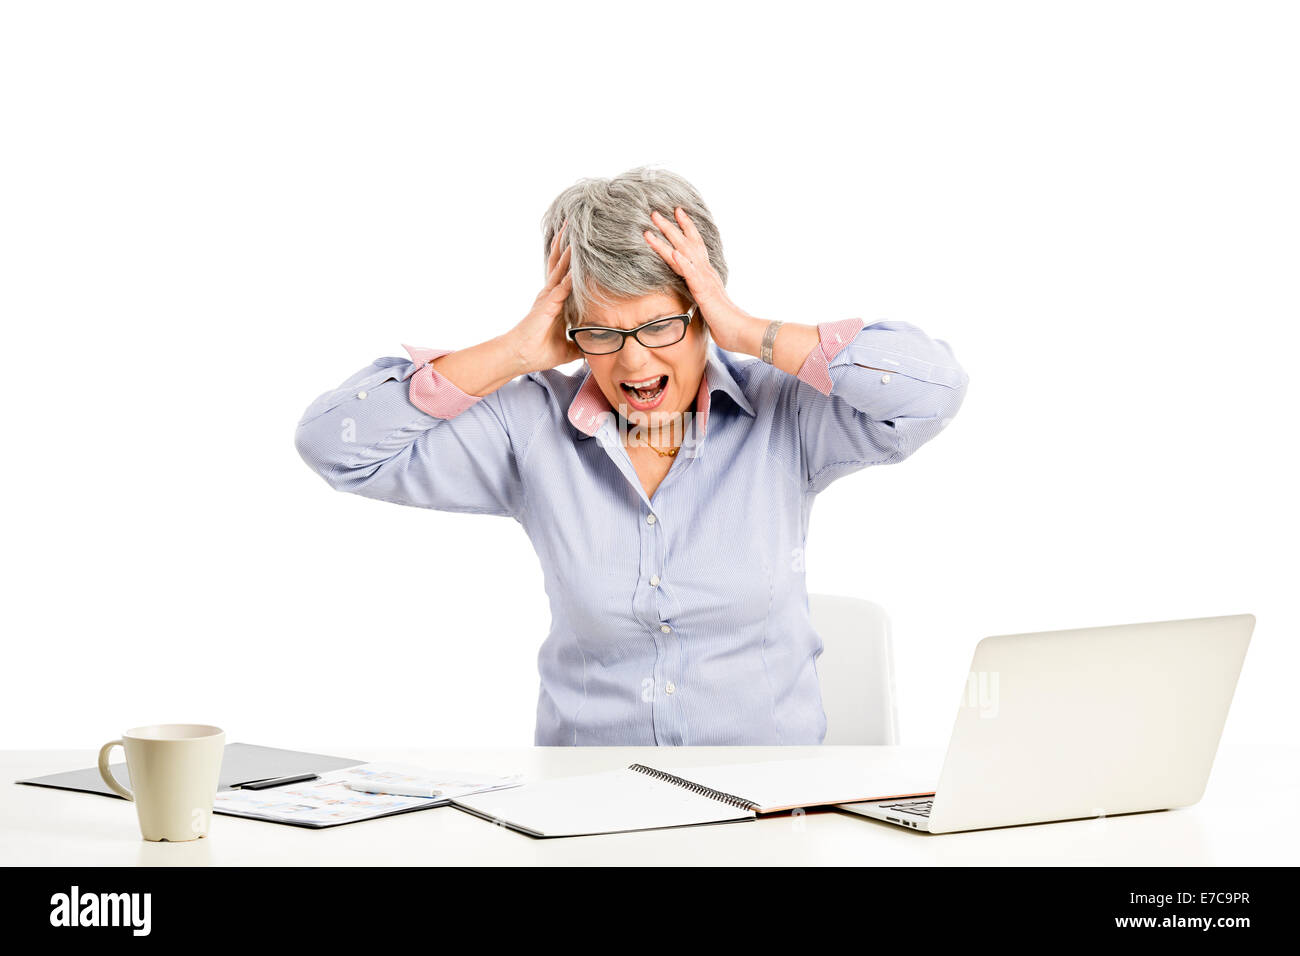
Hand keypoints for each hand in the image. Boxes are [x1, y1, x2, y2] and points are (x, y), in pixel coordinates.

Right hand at [505, 218, 581, 372]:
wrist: (520, 357)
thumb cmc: (538, 352)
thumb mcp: (566, 348)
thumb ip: (579, 345)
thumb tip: (592, 349)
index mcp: (554, 301)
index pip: (564, 275)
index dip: (571, 259)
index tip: (580, 243)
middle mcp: (549, 294)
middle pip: (559, 263)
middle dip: (566, 244)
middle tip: (574, 224)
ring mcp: (548, 297)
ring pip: (560, 267)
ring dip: (567, 249)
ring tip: (574, 229)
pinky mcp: (548, 304)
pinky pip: (562, 285)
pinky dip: (571, 273)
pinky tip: (578, 259)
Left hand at [643, 207, 753, 352]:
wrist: (740, 332)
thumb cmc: (725, 322)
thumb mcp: (709, 303)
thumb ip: (701, 293)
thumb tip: (696, 292)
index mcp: (707, 274)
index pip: (695, 245)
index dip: (686, 228)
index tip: (677, 211)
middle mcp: (706, 272)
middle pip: (686, 243)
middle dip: (669, 227)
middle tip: (654, 212)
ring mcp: (705, 280)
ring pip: (684, 253)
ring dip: (668, 238)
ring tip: (654, 224)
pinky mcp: (704, 292)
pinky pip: (692, 274)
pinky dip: (683, 262)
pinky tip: (674, 252)